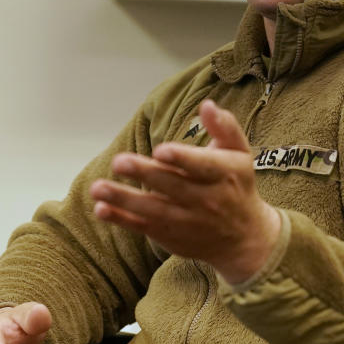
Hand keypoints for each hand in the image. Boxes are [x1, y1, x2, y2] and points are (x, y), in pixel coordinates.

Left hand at [90, 99, 280, 283]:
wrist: (245, 238)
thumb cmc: (237, 185)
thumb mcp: (240, 153)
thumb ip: (224, 127)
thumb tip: (207, 105)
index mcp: (223, 174)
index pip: (202, 166)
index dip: (181, 159)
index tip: (161, 150)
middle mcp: (205, 200)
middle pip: (172, 186)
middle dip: (144, 174)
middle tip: (118, 161)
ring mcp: (186, 220)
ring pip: (153, 210)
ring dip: (123, 199)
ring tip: (97, 187)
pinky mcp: (171, 236)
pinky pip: (144, 228)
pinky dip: (122, 220)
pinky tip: (102, 209)